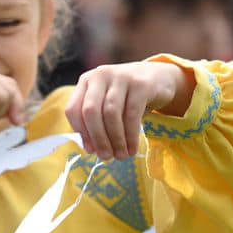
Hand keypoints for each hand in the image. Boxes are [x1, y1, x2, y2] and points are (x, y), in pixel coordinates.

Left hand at [66, 60, 195, 160]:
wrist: (159, 78)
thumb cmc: (128, 97)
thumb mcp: (108, 104)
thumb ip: (97, 122)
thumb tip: (91, 149)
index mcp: (86, 81)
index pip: (73, 109)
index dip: (81, 133)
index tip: (91, 150)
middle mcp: (100, 75)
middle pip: (91, 111)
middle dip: (98, 138)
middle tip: (106, 157)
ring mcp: (120, 76)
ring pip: (111, 114)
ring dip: (116, 140)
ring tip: (121, 156)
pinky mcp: (140, 83)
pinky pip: (132, 114)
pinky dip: (131, 136)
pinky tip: (132, 149)